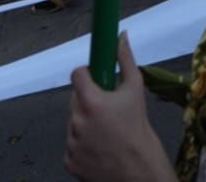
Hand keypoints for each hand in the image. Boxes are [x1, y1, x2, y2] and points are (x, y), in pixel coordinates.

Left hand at [65, 35, 172, 181]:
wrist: (137, 169)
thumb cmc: (137, 125)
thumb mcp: (135, 89)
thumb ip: (125, 60)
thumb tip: (121, 36)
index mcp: (90, 100)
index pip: (76, 74)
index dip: (86, 74)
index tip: (96, 79)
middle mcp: (76, 120)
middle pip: (75, 99)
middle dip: (88, 100)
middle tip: (107, 109)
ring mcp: (70, 142)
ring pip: (73, 122)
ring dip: (84, 122)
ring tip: (105, 131)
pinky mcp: (68, 161)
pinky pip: (71, 145)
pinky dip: (81, 144)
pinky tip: (98, 147)